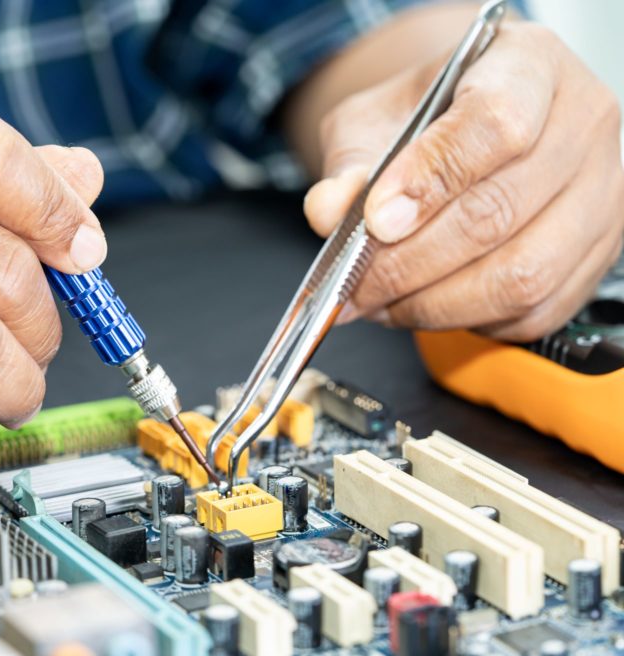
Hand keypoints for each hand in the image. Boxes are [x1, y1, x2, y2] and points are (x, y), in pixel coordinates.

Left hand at [304, 21, 623, 340]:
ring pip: (522, 273)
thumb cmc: (420, 120)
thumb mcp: (370, 121)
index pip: (495, 124)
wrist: (456, 133)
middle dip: (409, 263)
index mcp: (529, 65)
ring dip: (435, 303)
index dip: (430, 179)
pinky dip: (468, 320)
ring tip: (380, 302)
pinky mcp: (597, 253)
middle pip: (500, 211)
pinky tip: (422, 307)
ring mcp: (600, 193)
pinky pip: (535, 309)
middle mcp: (582, 124)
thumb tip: (328, 212)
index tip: (375, 219)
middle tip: (355, 284)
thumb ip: (348, 165)